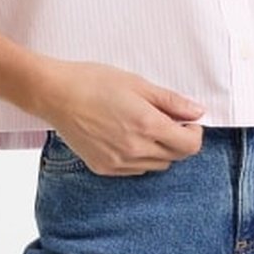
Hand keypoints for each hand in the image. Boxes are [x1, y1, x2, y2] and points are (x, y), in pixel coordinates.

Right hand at [36, 58, 205, 175]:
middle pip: (176, 157)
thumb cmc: (94, 82)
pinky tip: (126, 137)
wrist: (55, 94)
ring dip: (160, 150)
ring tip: (143, 128)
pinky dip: (140, 158)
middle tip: (165, 120)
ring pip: (157, 165)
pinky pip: (135, 170)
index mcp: (147, 126)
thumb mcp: (138, 84)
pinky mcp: (104, 168)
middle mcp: (135, 150)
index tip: (187, 121)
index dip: (194, 132)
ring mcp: (119, 163)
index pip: (190, 145)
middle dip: (179, 140)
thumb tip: (197, 112)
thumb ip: (171, 101)